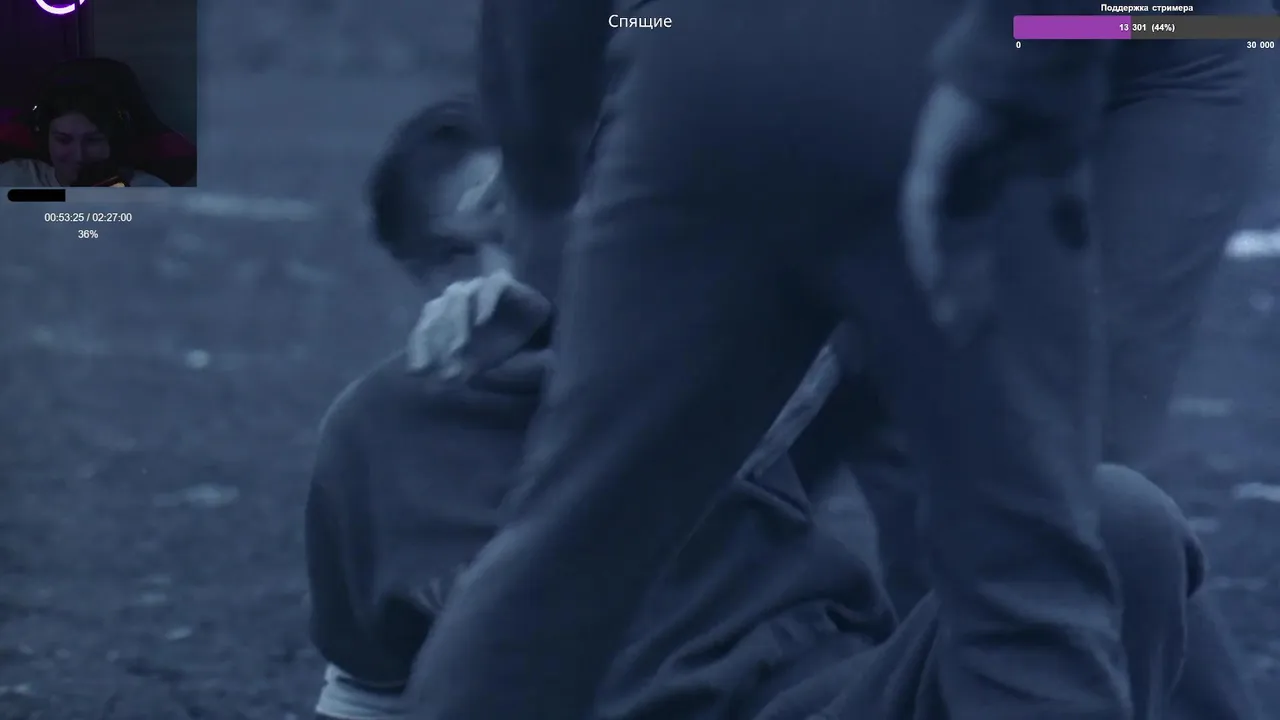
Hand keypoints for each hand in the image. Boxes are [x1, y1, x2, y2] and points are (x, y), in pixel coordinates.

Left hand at [406, 270, 551, 380]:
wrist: (533, 326)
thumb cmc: (498, 340)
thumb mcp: (476, 361)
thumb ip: (457, 370)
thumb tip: (434, 386)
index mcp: (444, 312)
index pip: (424, 327)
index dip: (419, 348)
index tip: (418, 370)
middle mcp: (456, 296)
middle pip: (437, 310)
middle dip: (437, 338)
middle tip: (442, 361)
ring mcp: (477, 286)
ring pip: (458, 297)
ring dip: (455, 323)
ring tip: (459, 347)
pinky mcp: (501, 282)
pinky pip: (489, 288)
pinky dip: (483, 303)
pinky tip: (481, 322)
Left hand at [901, 84, 1090, 339]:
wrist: (1041, 68)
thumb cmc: (1050, 110)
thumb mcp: (1062, 171)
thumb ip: (1066, 210)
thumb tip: (1078, 245)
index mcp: (981, 193)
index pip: (972, 253)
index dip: (977, 290)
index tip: (982, 330)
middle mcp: (954, 190)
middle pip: (945, 255)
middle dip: (952, 297)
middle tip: (958, 339)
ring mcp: (936, 176)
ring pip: (927, 240)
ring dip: (936, 278)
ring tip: (944, 317)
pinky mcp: (928, 163)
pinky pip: (919, 212)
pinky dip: (924, 244)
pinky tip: (931, 277)